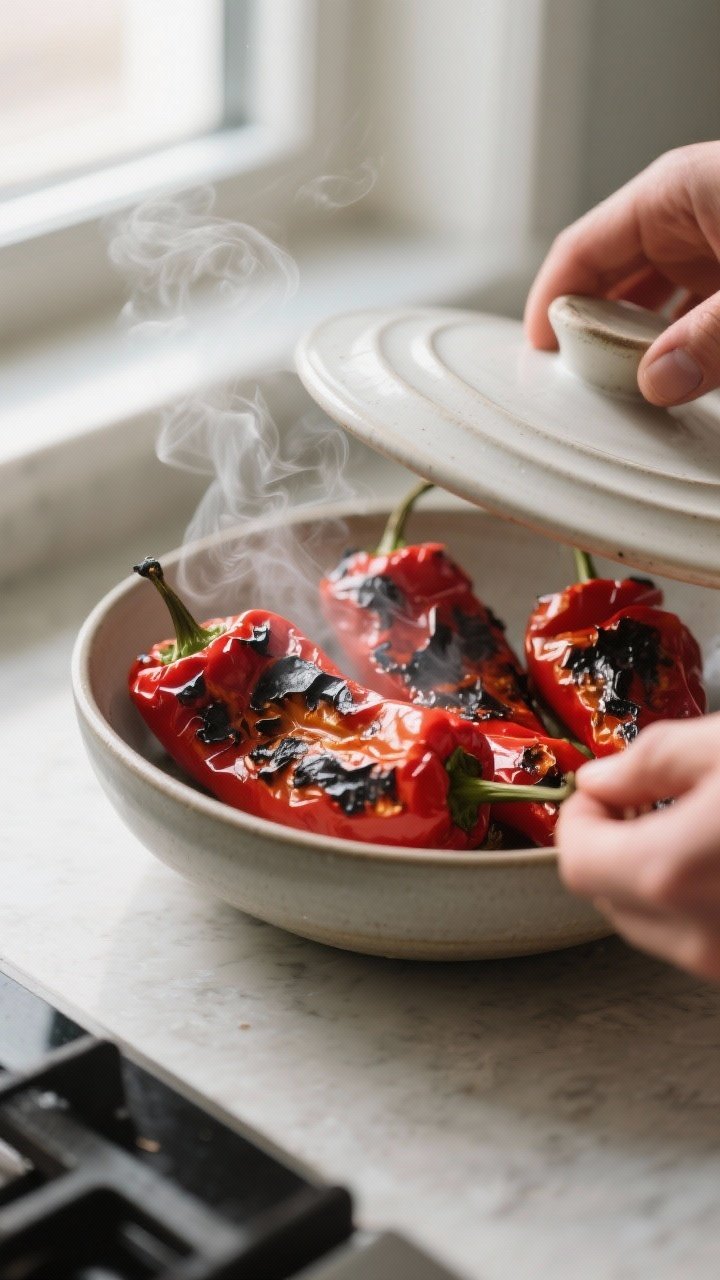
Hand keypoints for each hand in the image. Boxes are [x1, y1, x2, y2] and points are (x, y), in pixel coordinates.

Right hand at [525, 141, 719, 406]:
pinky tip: (676, 375)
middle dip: (592, 329)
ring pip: (652, 298)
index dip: (549, 302)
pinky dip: (679, 342)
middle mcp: (688, 215)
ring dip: (638, 341)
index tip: (538, 354)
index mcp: (674, 192)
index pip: (580, 248)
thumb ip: (713, 335)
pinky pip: (692, 308)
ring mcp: (715, 241)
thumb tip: (659, 381)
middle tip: (580, 382)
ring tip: (624, 387)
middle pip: (611, 276)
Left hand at [557, 715, 719, 980]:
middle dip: (618, 847)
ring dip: (661, 879)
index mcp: (672, 873)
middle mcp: (700, 939)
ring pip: (660, 928)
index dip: (581, 817)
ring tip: (702, 826)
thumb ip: (654, 760)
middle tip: (654, 802)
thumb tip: (603, 780)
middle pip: (611, 900)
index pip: (577, 860)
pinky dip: (702, 902)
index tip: (607, 788)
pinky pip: (706, 940)